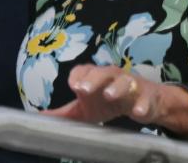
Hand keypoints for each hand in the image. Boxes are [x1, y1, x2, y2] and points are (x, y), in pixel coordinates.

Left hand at [42, 64, 187, 138]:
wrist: (144, 102)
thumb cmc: (107, 102)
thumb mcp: (86, 108)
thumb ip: (65, 113)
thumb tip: (40, 117)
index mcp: (94, 76)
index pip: (83, 70)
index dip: (78, 77)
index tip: (73, 87)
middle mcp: (111, 76)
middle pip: (101, 73)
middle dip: (92, 80)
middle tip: (83, 90)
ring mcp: (130, 84)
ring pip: (124, 82)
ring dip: (116, 88)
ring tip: (109, 95)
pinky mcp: (147, 96)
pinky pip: (145, 99)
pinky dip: (142, 105)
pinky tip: (137, 113)